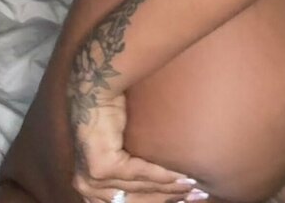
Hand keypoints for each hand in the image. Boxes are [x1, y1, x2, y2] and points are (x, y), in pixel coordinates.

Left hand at [70, 93, 205, 202]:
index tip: (183, 198)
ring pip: (140, 187)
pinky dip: (163, 174)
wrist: (96, 92)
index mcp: (90, 189)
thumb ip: (130, 173)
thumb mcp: (119, 152)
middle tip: (196, 194)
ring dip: (171, 187)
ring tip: (194, 185)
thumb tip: (162, 184)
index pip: (129, 202)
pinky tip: (182, 175)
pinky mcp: (103, 168)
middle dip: (168, 197)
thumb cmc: (109, 117)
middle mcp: (88, 188)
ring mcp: (93, 180)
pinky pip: (139, 173)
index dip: (158, 200)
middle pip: (136, 199)